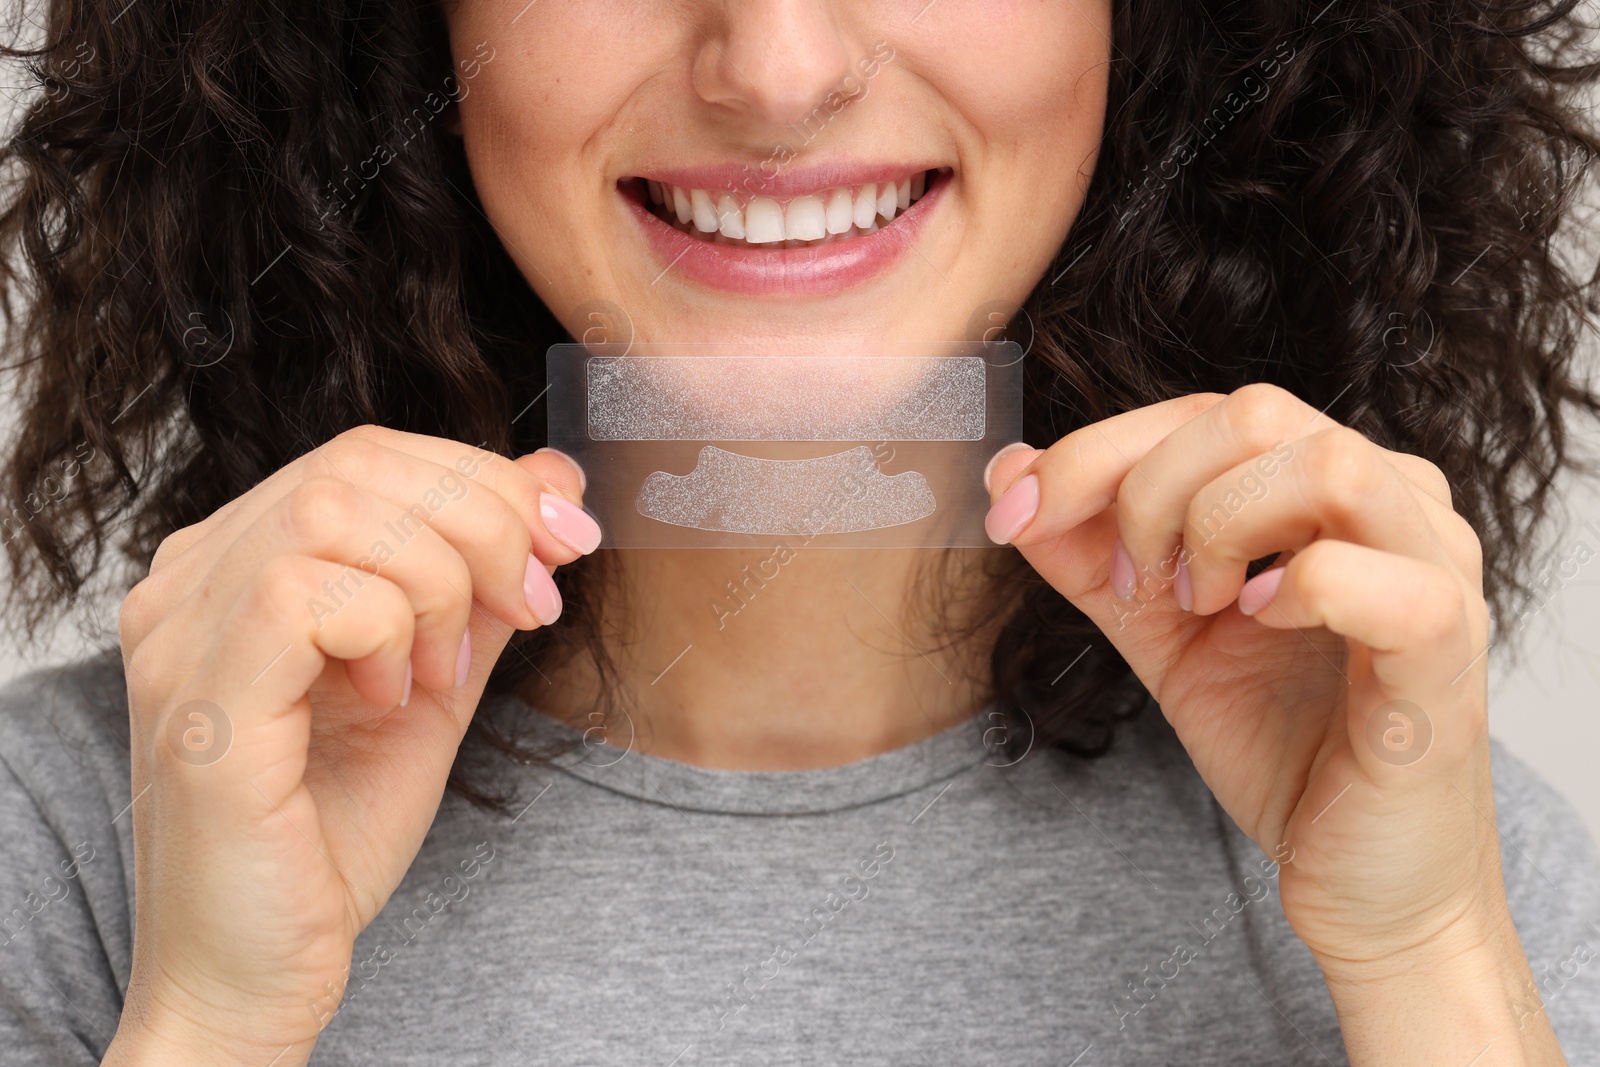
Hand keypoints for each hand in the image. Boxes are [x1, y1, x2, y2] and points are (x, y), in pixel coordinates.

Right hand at [104, 427, 595, 1065]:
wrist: (262, 968)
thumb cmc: (332, 832)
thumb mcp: (438, 681)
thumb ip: (484, 580)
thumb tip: (554, 482)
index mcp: (240, 563)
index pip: (368, 454)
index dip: (485, 481)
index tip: (566, 542)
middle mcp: (192, 581)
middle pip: (358, 464)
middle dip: (484, 524)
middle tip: (534, 607)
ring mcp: (181, 634)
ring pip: (335, 510)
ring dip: (436, 583)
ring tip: (445, 673)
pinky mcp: (199, 699)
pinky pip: (304, 593)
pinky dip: (386, 632)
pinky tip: (392, 700)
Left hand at [985, 385, 1559, 1063]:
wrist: (1360, 880)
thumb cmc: (1281, 742)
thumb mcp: (1159, 632)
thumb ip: (1090, 552)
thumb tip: (1009, 472)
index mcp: (1328, 488)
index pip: (1206, 412)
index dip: (1094, 452)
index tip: (1016, 514)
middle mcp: (1395, 506)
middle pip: (1255, 414)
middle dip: (1149, 493)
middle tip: (1137, 589)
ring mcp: (1436, 570)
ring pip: (1326, 463)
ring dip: (1220, 528)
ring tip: (1203, 607)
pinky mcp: (1448, 653)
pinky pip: (1389, 579)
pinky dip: (1302, 588)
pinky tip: (1260, 623)